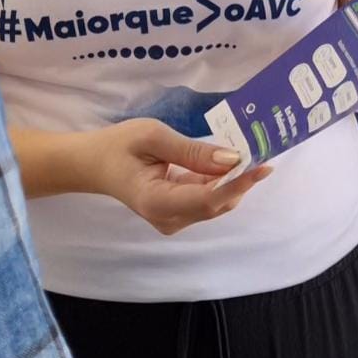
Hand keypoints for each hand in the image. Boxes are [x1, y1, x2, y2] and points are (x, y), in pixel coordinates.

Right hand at [90, 119, 271, 235]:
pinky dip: (219, 182)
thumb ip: (192, 151)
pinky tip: (228, 162)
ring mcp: (173, 220)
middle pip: (216, 204)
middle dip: (241, 179)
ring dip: (233, 180)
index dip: (238, 183)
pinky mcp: (177, 214)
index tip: (263, 165)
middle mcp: (169, 219)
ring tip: (250, 153)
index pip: (208, 199)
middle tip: (262, 150)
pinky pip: (205, 199)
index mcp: (158, 203)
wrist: (94, 163)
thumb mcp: (153, 137)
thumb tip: (232, 159)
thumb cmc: (119, 145)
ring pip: (214, 203)